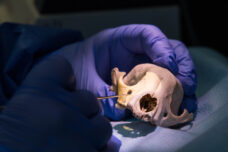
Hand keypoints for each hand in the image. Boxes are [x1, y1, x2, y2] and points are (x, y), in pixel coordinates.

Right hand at [0, 55, 111, 151]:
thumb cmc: (10, 143)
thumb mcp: (20, 114)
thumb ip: (46, 100)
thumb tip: (76, 94)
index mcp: (37, 95)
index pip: (60, 67)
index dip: (64, 80)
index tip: (61, 92)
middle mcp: (62, 111)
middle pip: (89, 99)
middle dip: (82, 113)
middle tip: (65, 129)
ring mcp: (79, 138)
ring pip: (103, 126)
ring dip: (93, 136)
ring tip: (75, 146)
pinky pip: (110, 150)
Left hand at [57, 24, 196, 119]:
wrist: (76, 73)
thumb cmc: (79, 68)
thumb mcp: (84, 77)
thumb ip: (98, 92)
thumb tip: (119, 112)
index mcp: (121, 40)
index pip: (147, 34)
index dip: (161, 46)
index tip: (168, 63)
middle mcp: (138, 51)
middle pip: (169, 50)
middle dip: (181, 66)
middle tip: (186, 85)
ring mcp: (145, 66)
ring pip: (173, 68)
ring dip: (183, 84)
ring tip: (187, 101)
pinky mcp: (147, 82)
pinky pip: (166, 85)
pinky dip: (174, 96)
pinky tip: (179, 108)